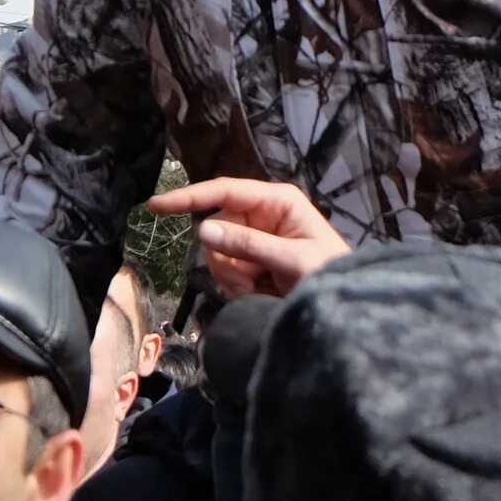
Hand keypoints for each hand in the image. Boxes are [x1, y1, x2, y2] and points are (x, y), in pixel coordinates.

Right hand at [146, 177, 350, 299]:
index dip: (189, 197)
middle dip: (226, 258)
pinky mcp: (251, 260)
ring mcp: (255, 238)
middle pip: (216, 228)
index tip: (156, 207)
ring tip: (259, 288)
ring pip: (216, 252)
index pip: (224, 192)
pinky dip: (234, 285)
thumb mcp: (292, 259)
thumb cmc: (329, 273)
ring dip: (231, 276)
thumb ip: (249, 245)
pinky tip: (257, 293)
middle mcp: (263, 214)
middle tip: (250, 280)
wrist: (345, 308)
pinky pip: (224, 270)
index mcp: (277, 201)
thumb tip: (202, 230)